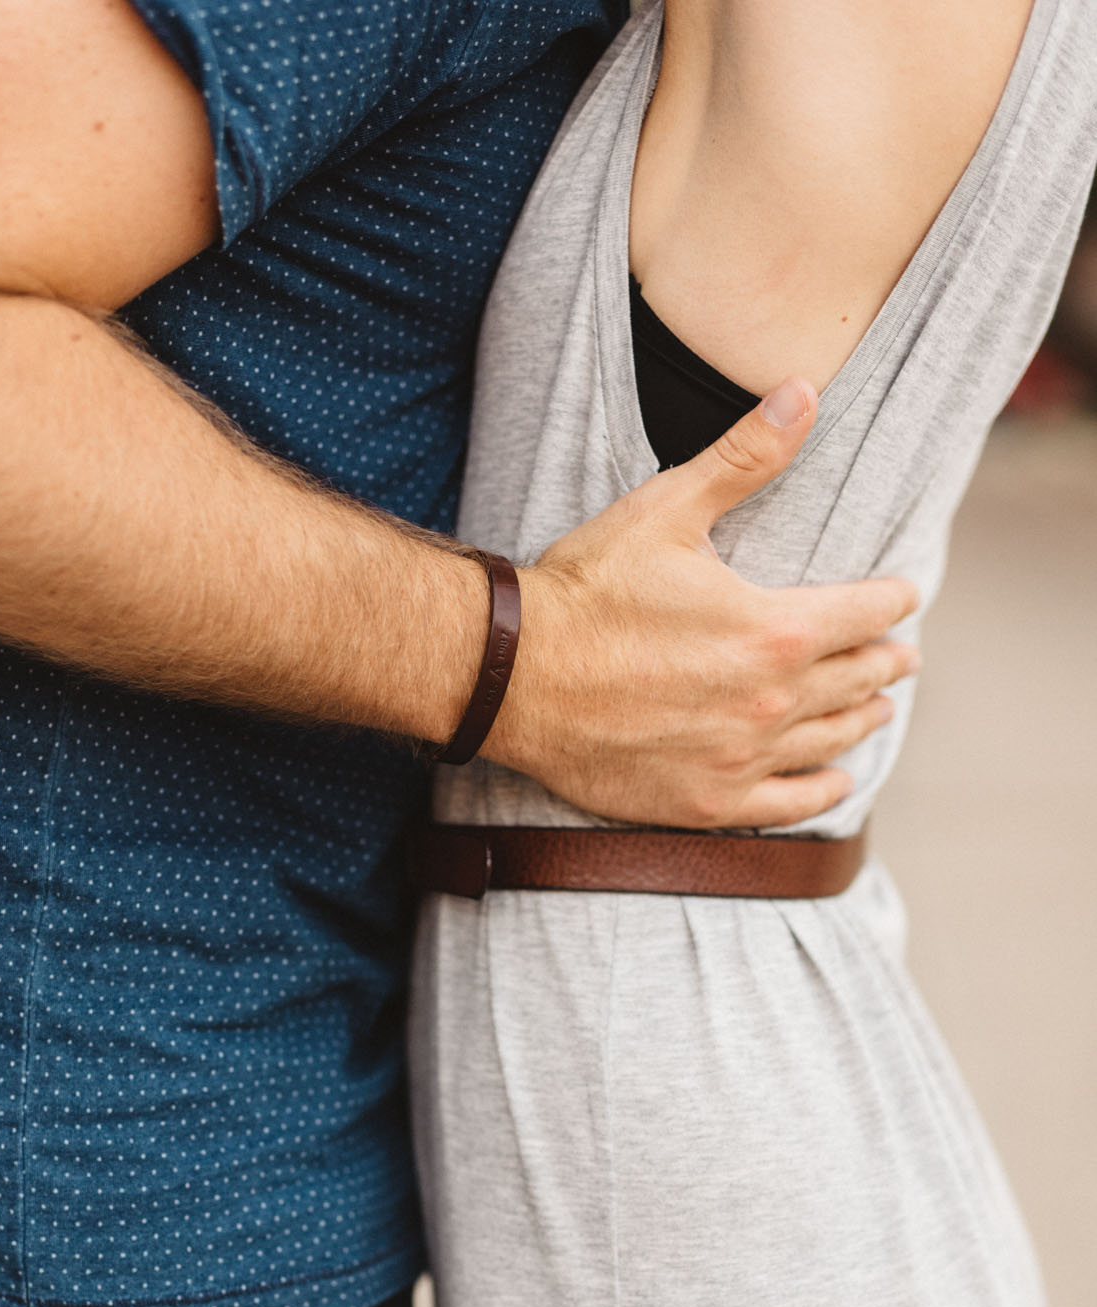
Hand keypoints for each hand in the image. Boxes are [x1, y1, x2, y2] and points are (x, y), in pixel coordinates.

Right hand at [488, 378, 918, 828]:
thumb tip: (803, 392)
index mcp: (775, 628)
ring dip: (862, 721)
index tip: (902, 598)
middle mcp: (771, 700)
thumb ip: (744, 457)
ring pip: (831, 740)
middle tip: (900, 658)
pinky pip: (789, 805)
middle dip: (884, 662)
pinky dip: (822, 791)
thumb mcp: (667, 510)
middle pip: (856, 679)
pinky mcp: (708, 801)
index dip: (891, 601)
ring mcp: (742, 757)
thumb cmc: (586, 591)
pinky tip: (837, 780)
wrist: (513, 677)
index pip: (865, 613)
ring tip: (876, 711)